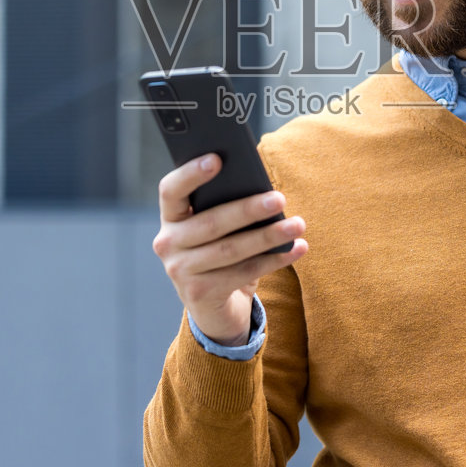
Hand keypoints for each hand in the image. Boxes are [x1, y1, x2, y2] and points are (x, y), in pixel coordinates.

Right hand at [152, 154, 307, 344]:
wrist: (214, 308)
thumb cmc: (220, 253)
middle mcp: (168, 244)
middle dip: (248, 209)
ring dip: (268, 236)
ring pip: (231, 249)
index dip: (190, 174)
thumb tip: (261, 187)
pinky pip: (244, 273)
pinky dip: (274, 260)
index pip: (171, 191)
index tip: (218, 158)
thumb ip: (225, 206)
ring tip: (298, 224)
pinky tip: (297, 248)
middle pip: (210, 222)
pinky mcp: (200, 294)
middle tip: (279, 198)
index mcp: (170, 218)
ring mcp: (180, 271)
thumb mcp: (216, 230)